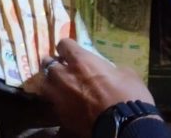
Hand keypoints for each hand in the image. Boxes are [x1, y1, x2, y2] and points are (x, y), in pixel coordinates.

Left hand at [24, 39, 153, 137]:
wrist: (123, 126)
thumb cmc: (128, 95)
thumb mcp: (126, 73)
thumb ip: (110, 68)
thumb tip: (109, 71)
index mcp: (81, 60)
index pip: (63, 44)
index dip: (67, 47)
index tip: (71, 51)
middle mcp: (65, 75)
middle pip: (47, 63)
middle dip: (53, 63)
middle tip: (61, 67)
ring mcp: (60, 96)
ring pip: (43, 84)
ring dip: (49, 82)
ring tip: (56, 85)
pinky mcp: (60, 115)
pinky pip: (52, 104)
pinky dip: (56, 102)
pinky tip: (64, 104)